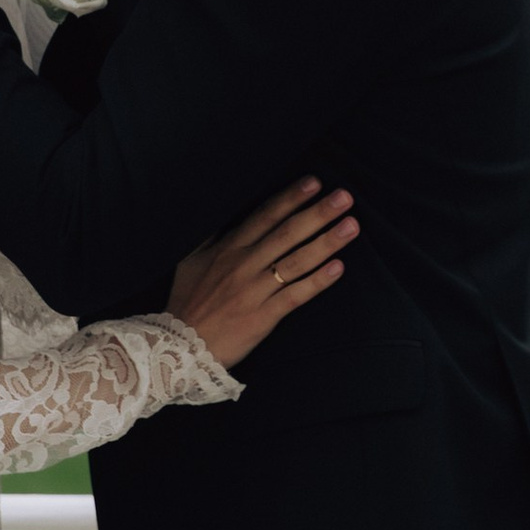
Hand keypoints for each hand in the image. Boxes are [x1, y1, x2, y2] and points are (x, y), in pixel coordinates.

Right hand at [167, 178, 357, 371]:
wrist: (179, 347)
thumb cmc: (186, 301)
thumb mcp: (189, 260)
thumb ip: (209, 235)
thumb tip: (221, 210)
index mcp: (228, 248)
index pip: (265, 216)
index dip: (291, 198)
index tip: (314, 182)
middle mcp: (244, 264)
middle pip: (287, 233)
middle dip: (318, 213)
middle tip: (344, 197)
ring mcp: (255, 290)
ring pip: (296, 261)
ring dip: (326, 242)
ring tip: (351, 226)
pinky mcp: (263, 316)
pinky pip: (295, 295)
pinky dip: (317, 281)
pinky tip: (338, 268)